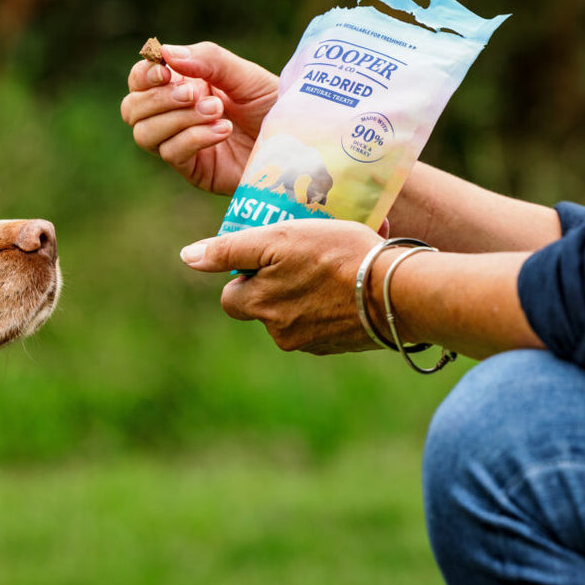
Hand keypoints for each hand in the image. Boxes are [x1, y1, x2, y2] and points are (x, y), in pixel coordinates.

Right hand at [120, 41, 278, 194]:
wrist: (298, 140)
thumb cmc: (273, 104)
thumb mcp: (243, 74)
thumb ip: (208, 59)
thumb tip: (167, 54)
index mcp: (182, 86)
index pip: (139, 81)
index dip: (143, 75)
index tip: (165, 71)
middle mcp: (175, 115)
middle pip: (132, 109)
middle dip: (159, 99)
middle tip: (195, 93)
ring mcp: (181, 144)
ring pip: (145, 134)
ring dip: (177, 119)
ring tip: (217, 111)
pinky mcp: (194, 170)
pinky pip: (172, 153)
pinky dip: (193, 137)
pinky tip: (222, 130)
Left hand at [179, 219, 385, 354]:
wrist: (397, 292)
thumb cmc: (337, 256)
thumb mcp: (278, 239)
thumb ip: (230, 250)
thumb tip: (187, 257)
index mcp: (259, 307)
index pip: (232, 295)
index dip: (248, 273)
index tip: (273, 255)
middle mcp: (280, 332)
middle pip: (264, 305)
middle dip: (278, 283)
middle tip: (305, 257)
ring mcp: (312, 342)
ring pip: (296, 312)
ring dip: (307, 290)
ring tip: (336, 264)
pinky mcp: (341, 344)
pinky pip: (325, 321)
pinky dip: (332, 304)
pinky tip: (354, 283)